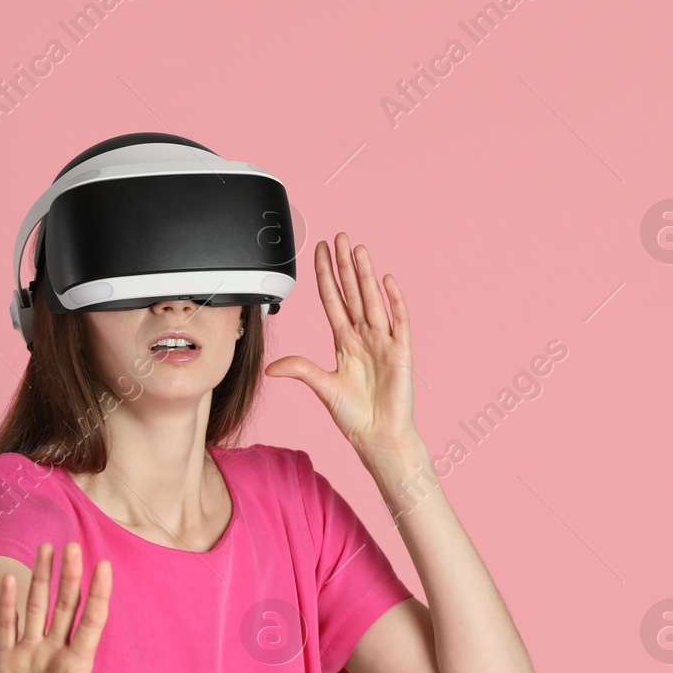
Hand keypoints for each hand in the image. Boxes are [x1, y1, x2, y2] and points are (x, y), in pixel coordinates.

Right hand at [0, 542, 169, 672]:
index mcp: (78, 662)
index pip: (91, 620)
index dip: (97, 594)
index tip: (104, 566)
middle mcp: (55, 650)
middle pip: (64, 605)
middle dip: (69, 577)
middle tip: (72, 546)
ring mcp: (30, 652)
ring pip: (36, 607)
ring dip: (40, 579)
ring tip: (46, 548)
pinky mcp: (6, 661)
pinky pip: (7, 626)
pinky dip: (7, 604)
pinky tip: (9, 579)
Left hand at [264, 231, 417, 454]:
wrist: (379, 435)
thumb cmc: (355, 415)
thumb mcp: (322, 387)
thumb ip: (301, 370)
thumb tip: (272, 367)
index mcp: (345, 341)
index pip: (333, 299)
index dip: (326, 275)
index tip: (320, 251)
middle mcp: (364, 336)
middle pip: (353, 292)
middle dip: (345, 265)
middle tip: (339, 237)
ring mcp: (383, 341)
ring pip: (372, 300)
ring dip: (366, 274)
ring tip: (358, 249)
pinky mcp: (401, 351)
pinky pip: (399, 320)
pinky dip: (394, 300)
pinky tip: (387, 281)